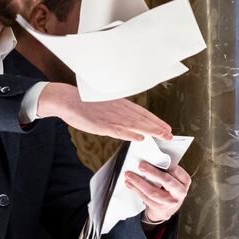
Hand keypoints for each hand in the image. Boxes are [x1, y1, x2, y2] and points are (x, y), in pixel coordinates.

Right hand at [36, 82, 170, 141]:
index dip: (156, 120)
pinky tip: (141, 138)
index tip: (166, 126)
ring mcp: (111, 117)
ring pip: (135, 124)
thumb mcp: (105, 104)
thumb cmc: (84, 102)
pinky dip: (131, 134)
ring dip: (150, 131)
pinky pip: (119, 130)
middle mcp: (119, 109)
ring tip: (163, 136)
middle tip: (171, 134)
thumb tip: (128, 121)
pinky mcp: (102, 125)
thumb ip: (118, 111)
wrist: (68, 99)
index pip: (142, 113)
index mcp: (120, 104)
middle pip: (143, 119)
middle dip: (158, 127)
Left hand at [125, 160, 189, 225]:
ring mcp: (170, 202)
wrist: (166, 209)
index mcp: (184, 181)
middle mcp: (180, 192)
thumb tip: (151, 158)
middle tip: (141, 166)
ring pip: (153, 192)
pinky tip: (130, 184)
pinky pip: (146, 198)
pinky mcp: (159, 208)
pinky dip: (136, 190)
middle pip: (167, 181)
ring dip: (139, 182)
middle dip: (153, 172)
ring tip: (129, 175)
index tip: (154, 158)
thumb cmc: (168, 189)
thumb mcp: (172, 179)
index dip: (166, 164)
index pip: (176, 170)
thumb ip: (166, 170)